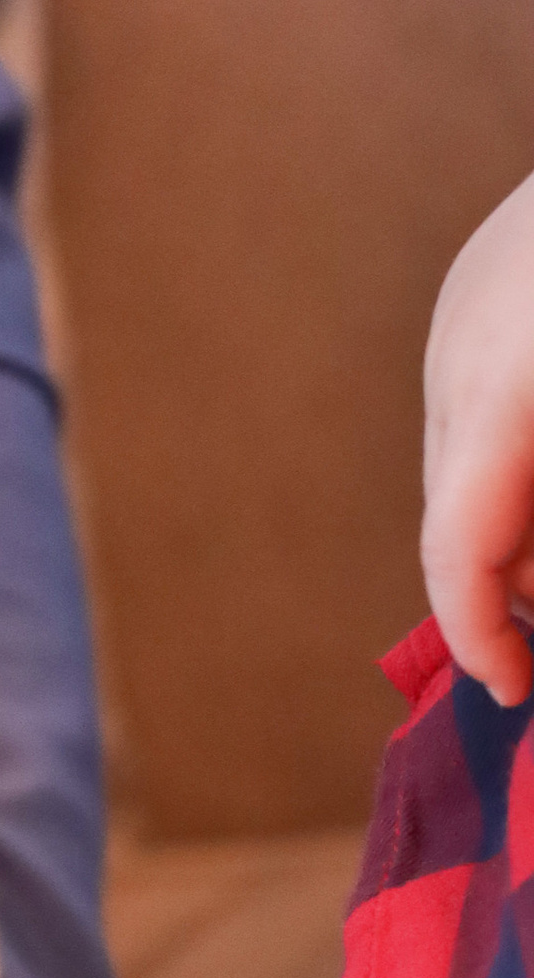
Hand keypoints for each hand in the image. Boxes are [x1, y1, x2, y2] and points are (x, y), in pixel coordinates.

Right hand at [423, 169, 533, 701]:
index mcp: (508, 394)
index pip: (458, 553)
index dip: (483, 640)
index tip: (521, 687)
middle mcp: (459, 361)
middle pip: (458, 521)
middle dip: (514, 593)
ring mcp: (456, 319)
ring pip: (464, 468)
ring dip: (518, 525)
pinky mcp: (470, 290)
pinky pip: (476, 410)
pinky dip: (518, 461)